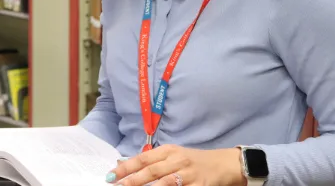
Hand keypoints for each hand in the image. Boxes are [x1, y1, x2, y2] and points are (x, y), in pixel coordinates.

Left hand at [106, 145, 245, 185]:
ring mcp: (189, 175)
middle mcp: (178, 161)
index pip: (144, 158)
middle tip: (117, 185)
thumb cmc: (193, 161)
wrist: (223, 164)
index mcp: (169, 151)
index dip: (127, 167)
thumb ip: (153, 161)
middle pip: (152, 171)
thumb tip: (123, 166)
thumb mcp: (173, 156)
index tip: (111, 175)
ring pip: (166, 183)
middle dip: (133, 180)